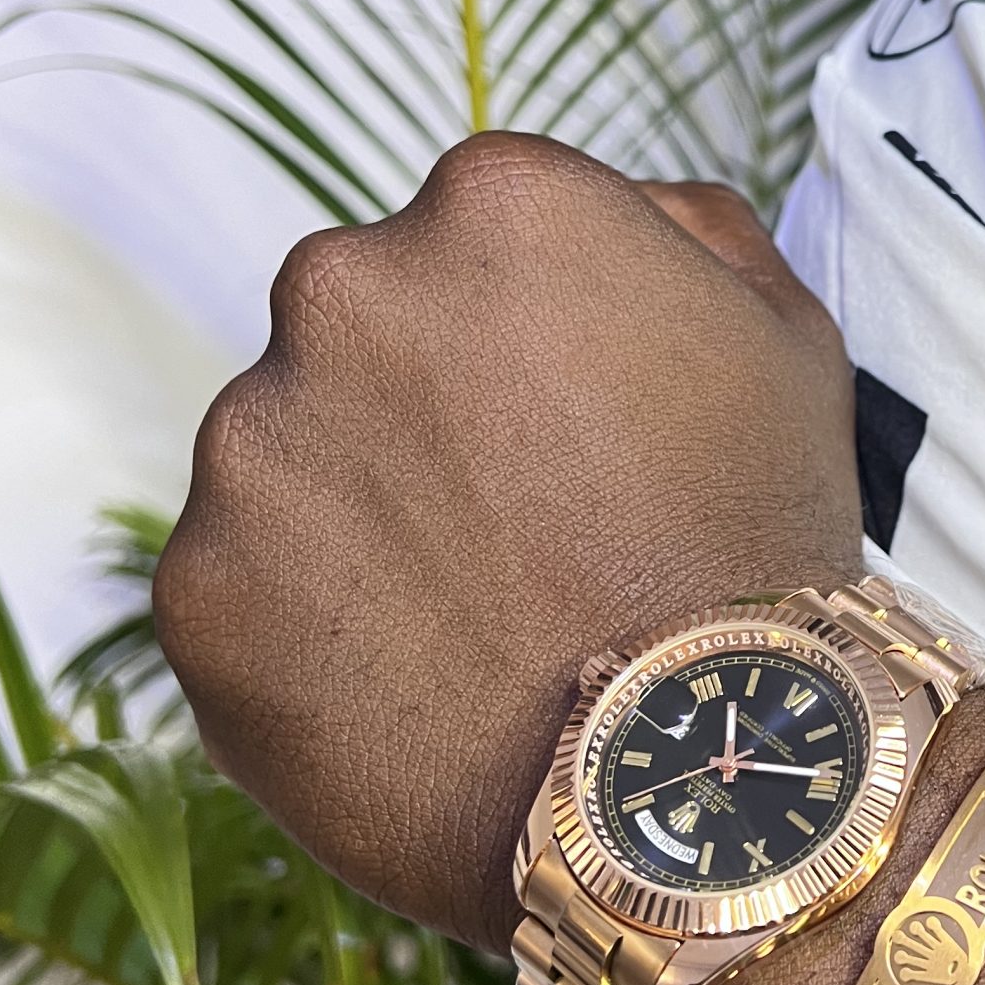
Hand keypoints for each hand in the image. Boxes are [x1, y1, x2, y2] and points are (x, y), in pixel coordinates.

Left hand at [154, 134, 861, 951]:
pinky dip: (310, 632)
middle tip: (524, 523)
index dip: (536, 335)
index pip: (478, 234)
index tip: (581, 424)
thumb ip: (689, 230)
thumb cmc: (759, 547)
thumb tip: (630, 210)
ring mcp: (251, 443)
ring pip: (288, 452)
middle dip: (424, 405)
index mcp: (495, 201)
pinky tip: (419, 681)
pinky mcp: (197, 589)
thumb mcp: (787, 336)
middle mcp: (344, 286)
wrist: (694, 782)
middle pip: (362, 324)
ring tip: (473, 615)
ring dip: (357, 511)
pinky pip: (244, 588)